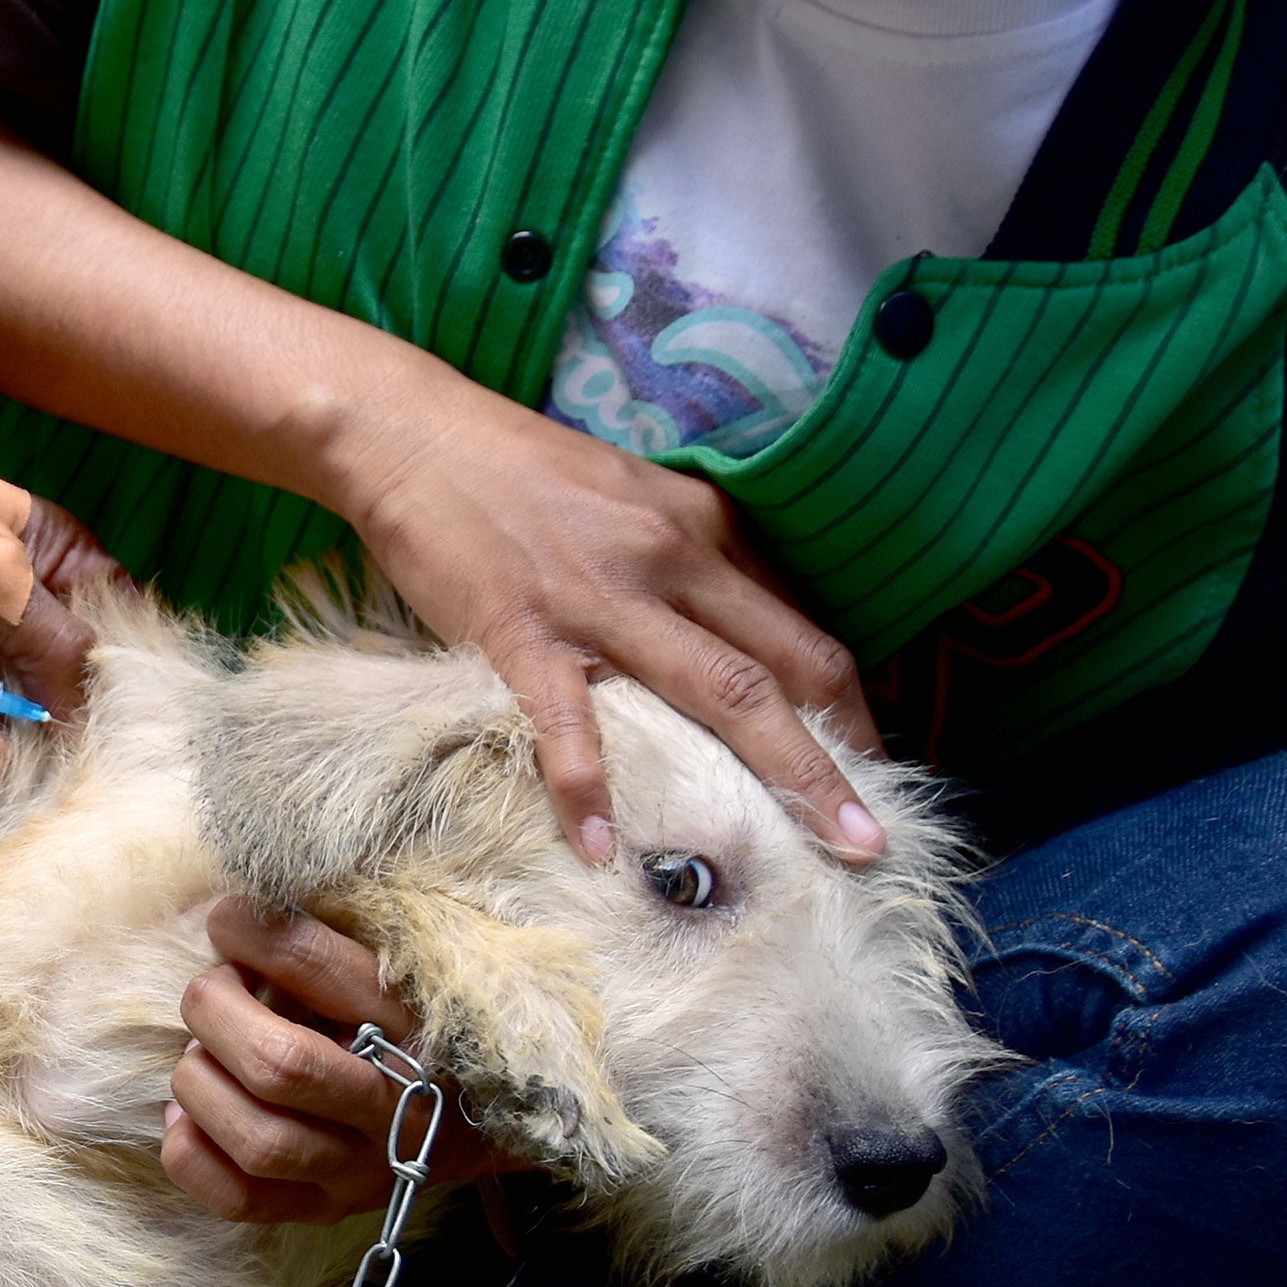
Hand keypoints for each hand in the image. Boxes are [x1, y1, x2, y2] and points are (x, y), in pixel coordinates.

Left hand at [0, 435, 118, 785]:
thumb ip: (57, 641)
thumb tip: (91, 712)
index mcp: (47, 560)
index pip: (111, 626)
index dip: (115, 676)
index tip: (111, 720)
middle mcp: (10, 613)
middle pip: (58, 694)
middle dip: (46, 731)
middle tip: (27, 753)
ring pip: (3, 728)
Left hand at [165, 897, 514, 1222]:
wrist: (470, 1120)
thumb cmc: (406, 1024)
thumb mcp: (382, 970)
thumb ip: (314, 945)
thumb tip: (228, 918)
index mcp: (416, 1029)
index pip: (324, 971)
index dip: (259, 937)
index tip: (228, 920)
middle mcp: (395, 1110)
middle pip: (280, 1066)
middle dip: (216, 1013)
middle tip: (212, 992)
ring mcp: (358, 1172)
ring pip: (257, 1141)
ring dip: (200, 1083)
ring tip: (203, 1055)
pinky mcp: (321, 1209)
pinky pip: (235, 1198)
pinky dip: (190, 1150)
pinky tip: (192, 1112)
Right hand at [330, 381, 885, 862]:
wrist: (411, 433)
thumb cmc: (517, 473)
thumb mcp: (631, 499)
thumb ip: (688, 562)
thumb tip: (738, 636)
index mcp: (703, 527)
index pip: (801, 627)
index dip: (851, 706)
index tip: (869, 769)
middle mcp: (672, 559)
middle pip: (785, 668)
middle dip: (842, 757)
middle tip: (875, 838)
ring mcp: (599, 597)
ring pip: (718, 692)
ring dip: (782, 775)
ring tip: (817, 853)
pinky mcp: (520, 626)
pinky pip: (565, 719)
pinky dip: (585, 786)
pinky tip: (601, 847)